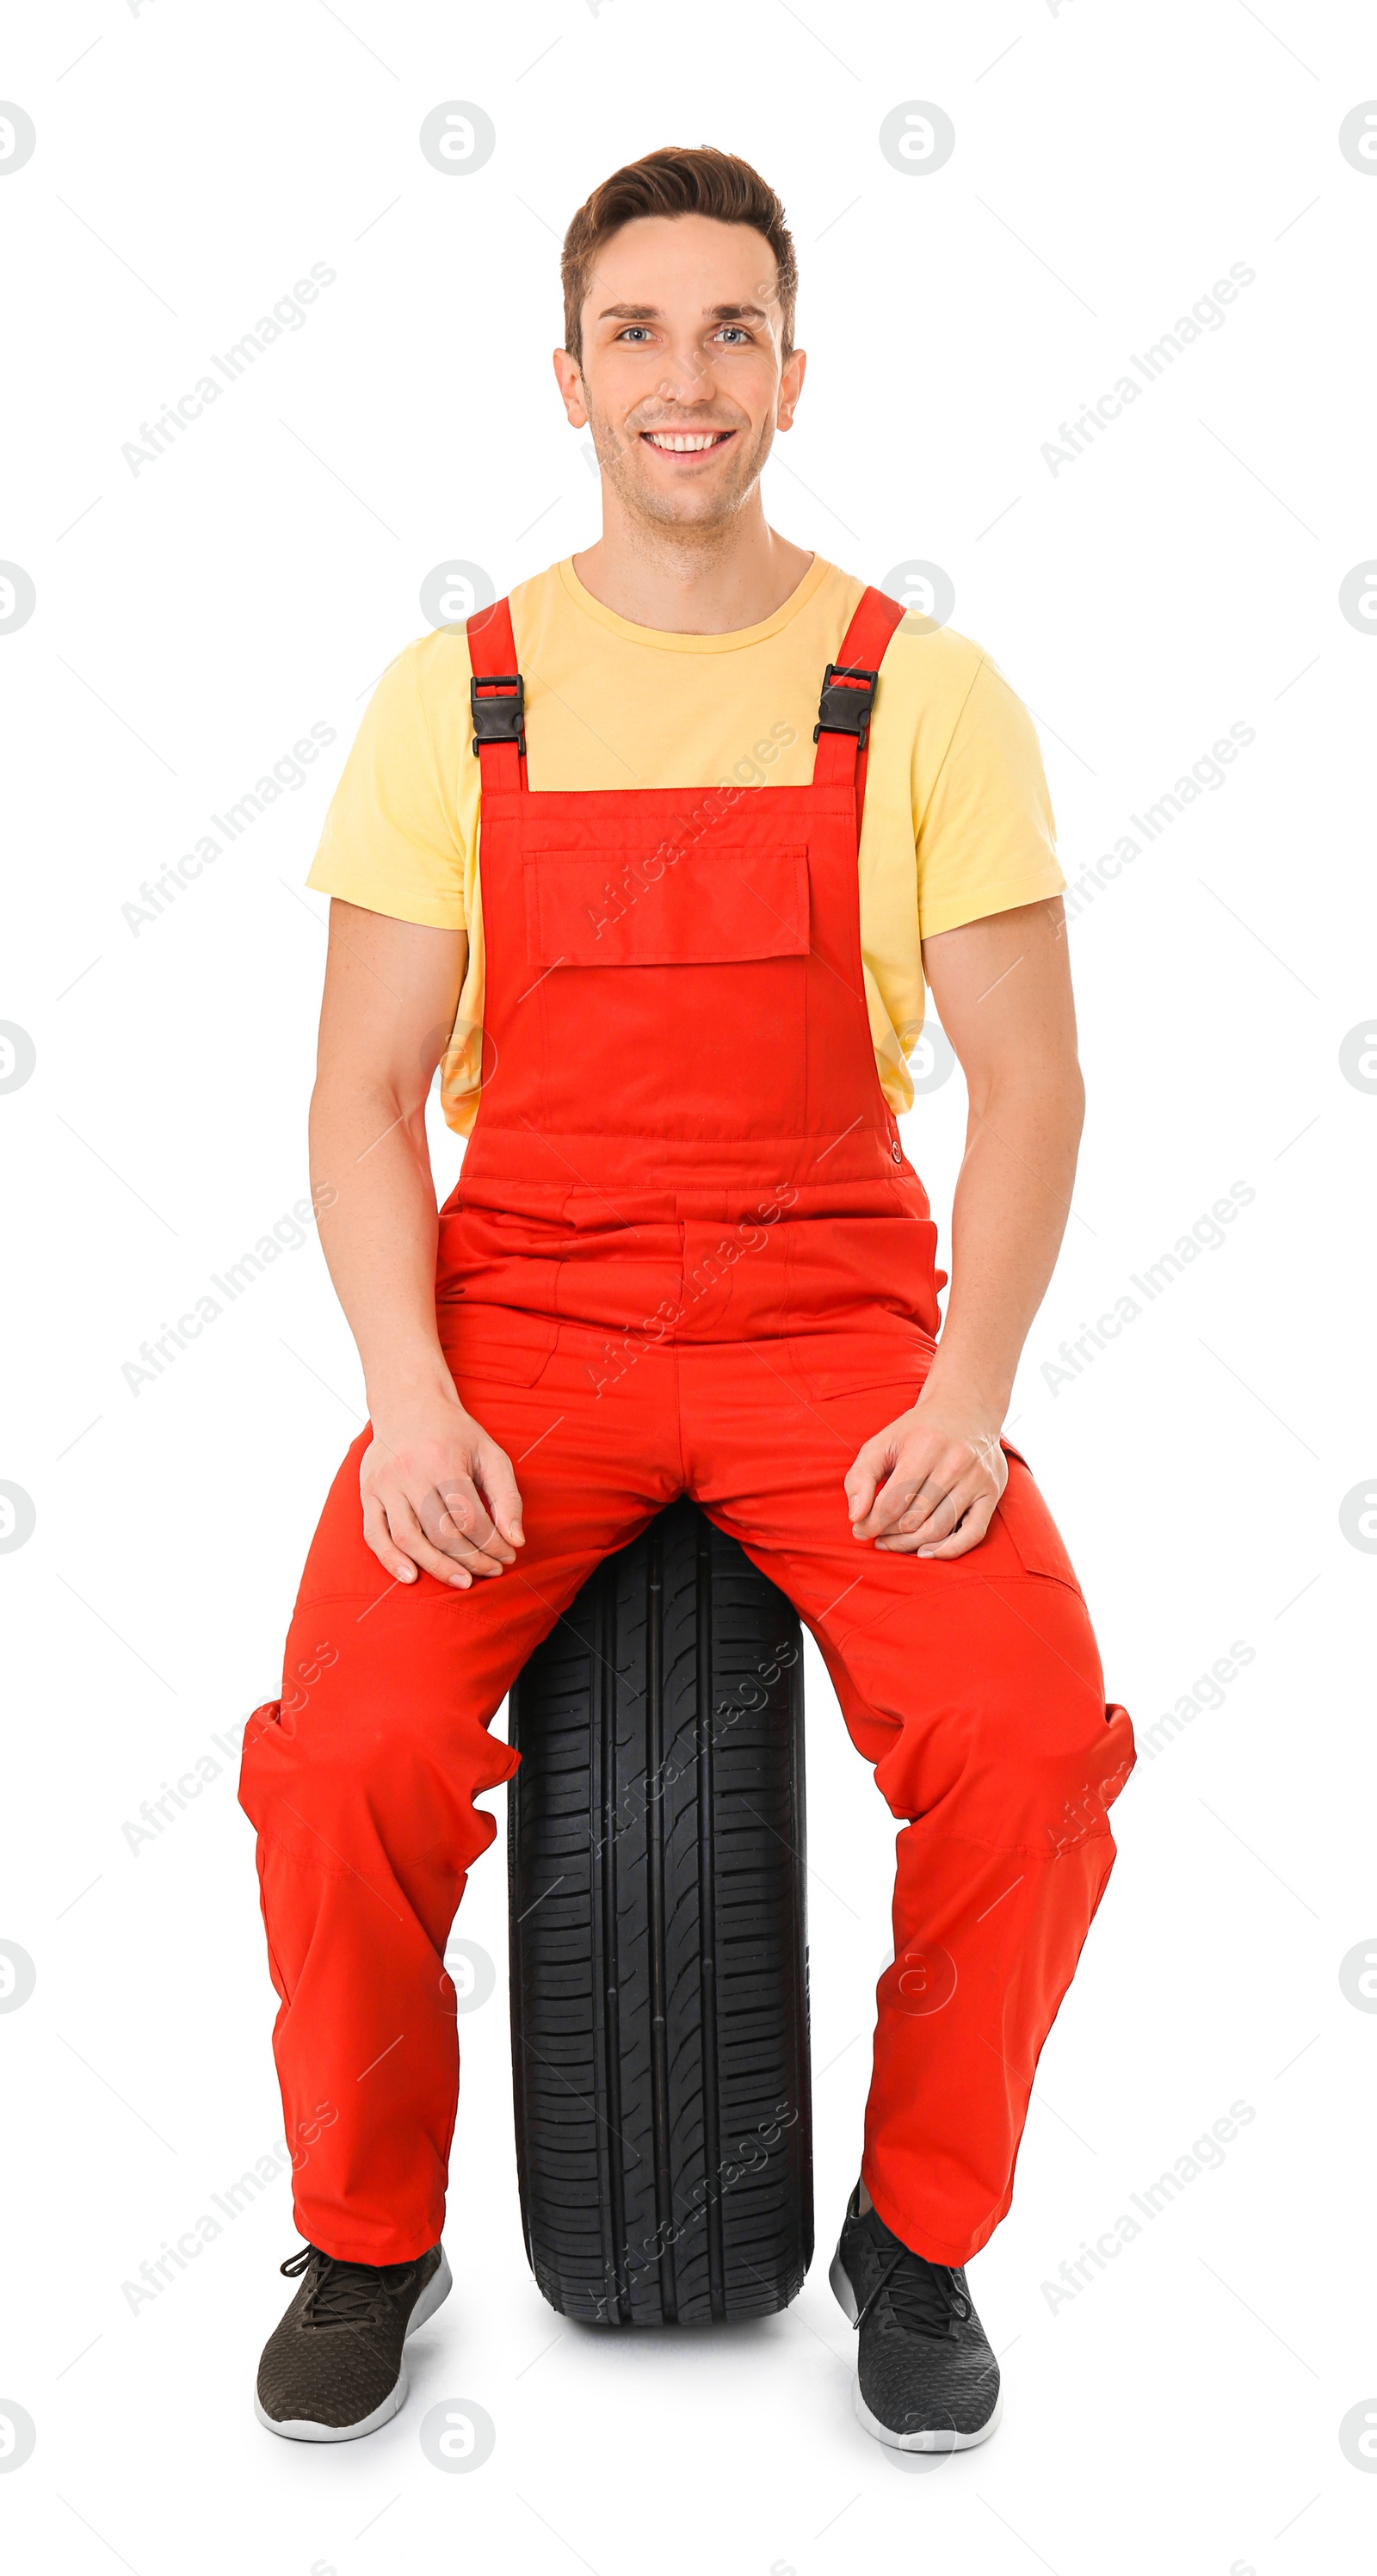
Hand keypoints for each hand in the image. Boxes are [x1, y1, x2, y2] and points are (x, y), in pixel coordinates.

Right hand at [360, 1391, 524, 1587]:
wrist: (408, 1404)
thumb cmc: (455, 1434)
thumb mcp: (490, 1454)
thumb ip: (507, 1497)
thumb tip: (516, 1540)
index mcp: (444, 1461)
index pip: (471, 1519)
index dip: (493, 1544)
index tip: (507, 1555)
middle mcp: (410, 1473)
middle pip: (441, 1533)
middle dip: (472, 1560)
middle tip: (491, 1571)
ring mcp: (384, 1484)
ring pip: (408, 1539)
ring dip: (437, 1567)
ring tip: (462, 1581)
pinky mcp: (366, 1493)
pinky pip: (375, 1535)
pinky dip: (390, 1560)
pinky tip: (410, 1576)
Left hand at [844, 1381, 1007, 1560]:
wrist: (966, 1409)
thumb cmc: (916, 1431)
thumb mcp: (881, 1443)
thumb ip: (860, 1477)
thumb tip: (856, 1517)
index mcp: (925, 1445)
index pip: (892, 1501)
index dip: (871, 1523)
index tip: (859, 1529)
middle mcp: (956, 1461)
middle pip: (914, 1518)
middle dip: (888, 1534)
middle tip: (875, 1536)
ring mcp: (977, 1478)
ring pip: (939, 1529)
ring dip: (910, 1545)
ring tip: (892, 1542)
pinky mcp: (992, 1492)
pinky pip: (973, 1533)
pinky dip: (948, 1550)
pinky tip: (925, 1553)